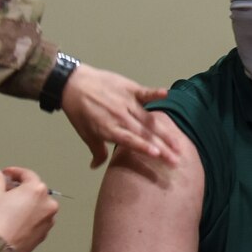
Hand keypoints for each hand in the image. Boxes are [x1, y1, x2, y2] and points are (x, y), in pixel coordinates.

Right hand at [0, 165, 58, 251]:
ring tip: (1, 209)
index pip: (27, 174)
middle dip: (14, 190)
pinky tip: (10, 220)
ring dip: (20, 204)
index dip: (13, 172)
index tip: (4, 174)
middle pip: (31, 190)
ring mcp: (48, 221)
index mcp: (37, 190)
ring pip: (34, 206)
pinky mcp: (43, 234)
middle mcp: (47, 204)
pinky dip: (25, 217)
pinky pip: (35, 220)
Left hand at [60, 65, 189, 168]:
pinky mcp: (129, 88)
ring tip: (178, 143)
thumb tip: (95, 167)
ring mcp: (126, 102)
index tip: (158, 155)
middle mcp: (121, 117)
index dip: (145, 147)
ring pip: (150, 119)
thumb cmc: (79, 111)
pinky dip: (154, 93)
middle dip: (163, 147)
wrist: (73, 85)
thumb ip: (97, 151)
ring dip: (165, 131)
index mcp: (110, 129)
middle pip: (145, 134)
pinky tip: (166, 94)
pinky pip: (144, 92)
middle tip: (177, 159)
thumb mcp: (86, 134)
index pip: (131, 141)